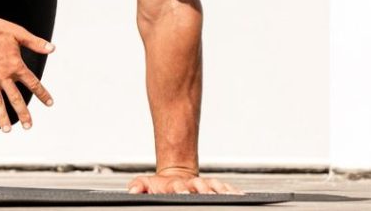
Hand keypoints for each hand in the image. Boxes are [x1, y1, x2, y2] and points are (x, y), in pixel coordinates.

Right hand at [0, 17, 54, 130]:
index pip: (33, 83)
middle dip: (23, 113)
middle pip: (16, 98)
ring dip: (2, 117)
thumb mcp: (18, 34)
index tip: (49, 103)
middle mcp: (3, 76)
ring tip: (7, 130)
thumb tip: (53, 49)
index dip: (42, 94)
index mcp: (16, 66)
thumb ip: (35, 43)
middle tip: (29, 126)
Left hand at [127, 167, 241, 194]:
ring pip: (215, 186)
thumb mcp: (145, 183)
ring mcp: (203, 184)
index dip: (181, 190)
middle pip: (200, 187)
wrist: (175, 174)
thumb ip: (138, 186)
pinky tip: (239, 196)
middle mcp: (191, 184)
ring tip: (229, 196)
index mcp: (175, 185)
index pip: (178, 188)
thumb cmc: (160, 185)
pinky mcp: (213, 186)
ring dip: (221, 191)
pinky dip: (232, 191)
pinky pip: (225, 188)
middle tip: (208, 196)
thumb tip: (131, 190)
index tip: (182, 192)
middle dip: (204, 192)